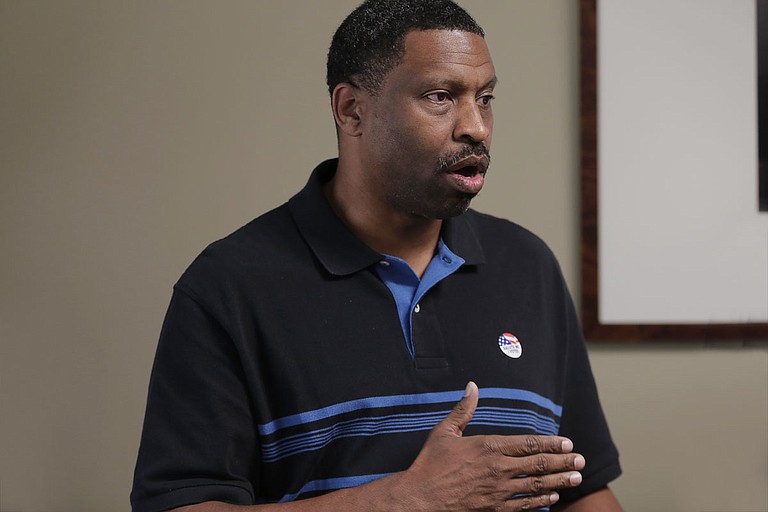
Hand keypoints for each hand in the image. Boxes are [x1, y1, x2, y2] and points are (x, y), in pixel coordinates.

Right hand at [399, 382, 584, 511]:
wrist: (421, 497)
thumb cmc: (431, 463)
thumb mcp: (445, 431)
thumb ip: (463, 409)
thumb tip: (472, 386)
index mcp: (488, 447)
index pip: (528, 444)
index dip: (551, 443)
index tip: (567, 443)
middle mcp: (498, 469)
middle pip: (538, 464)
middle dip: (562, 462)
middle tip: (581, 461)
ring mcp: (498, 491)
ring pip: (535, 485)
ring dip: (558, 482)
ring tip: (575, 479)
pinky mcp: (493, 508)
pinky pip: (523, 505)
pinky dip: (540, 501)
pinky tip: (551, 498)